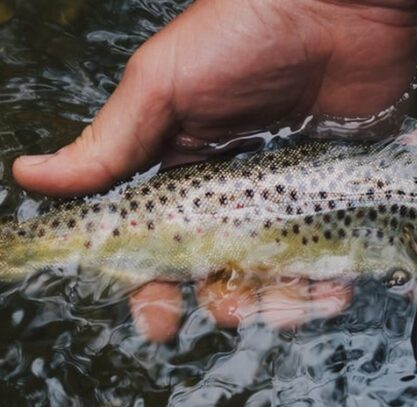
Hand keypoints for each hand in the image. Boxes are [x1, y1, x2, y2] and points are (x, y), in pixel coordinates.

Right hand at [12, 0, 416, 341]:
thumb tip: (33, 177)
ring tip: (296, 307)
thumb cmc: (244, 30)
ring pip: (280, 271)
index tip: (160, 321)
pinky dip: (333, 277)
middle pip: (224, 270)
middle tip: (239, 308)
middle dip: (227, 300)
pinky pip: (334, 251)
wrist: (339, 4)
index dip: (155, 288)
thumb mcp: (165, 83)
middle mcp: (235, 193)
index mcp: (184, 172)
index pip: (163, 246)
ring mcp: (288, 196)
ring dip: (283, 301)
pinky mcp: (336, 193)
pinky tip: (336, 288)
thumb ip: (113, 141)